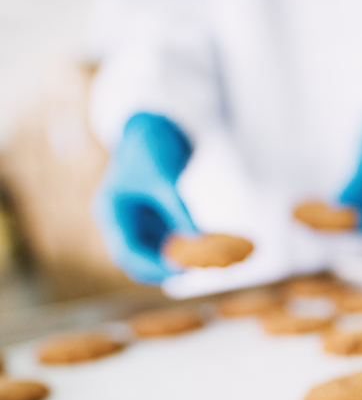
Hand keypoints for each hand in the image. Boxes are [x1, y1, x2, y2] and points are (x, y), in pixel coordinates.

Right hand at [93, 113, 195, 282]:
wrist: (155, 128)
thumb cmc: (153, 146)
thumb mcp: (164, 176)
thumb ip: (178, 209)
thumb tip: (198, 241)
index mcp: (111, 212)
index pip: (126, 253)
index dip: (153, 266)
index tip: (181, 270)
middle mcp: (121, 224)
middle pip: (139, 263)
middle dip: (167, 269)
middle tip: (200, 270)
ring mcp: (138, 227)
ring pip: (157, 258)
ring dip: (181, 263)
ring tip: (211, 261)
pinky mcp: (156, 226)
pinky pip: (172, 247)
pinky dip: (189, 252)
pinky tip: (213, 251)